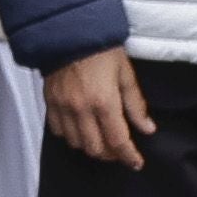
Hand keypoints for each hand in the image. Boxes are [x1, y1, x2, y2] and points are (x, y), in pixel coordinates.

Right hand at [43, 47, 156, 168]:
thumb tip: (146, 128)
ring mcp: (63, 107)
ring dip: (90, 146)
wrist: (69, 33)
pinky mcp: (50, 103)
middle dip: (110, 154)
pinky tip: (81, 129)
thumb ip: (136, 105)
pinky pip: (58, 131)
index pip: (118, 141)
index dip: (129, 156)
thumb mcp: (126, 74)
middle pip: (95, 148)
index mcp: (104, 102)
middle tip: (119, 150)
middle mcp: (81, 109)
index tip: (136, 163)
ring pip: (76, 143)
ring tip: (101, 139)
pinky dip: (71, 136)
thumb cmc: (100, 49)